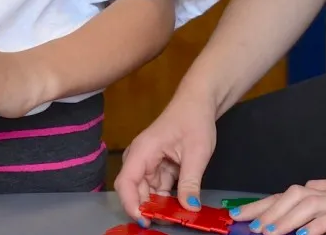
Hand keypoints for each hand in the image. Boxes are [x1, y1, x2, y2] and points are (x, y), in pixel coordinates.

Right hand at [114, 95, 217, 223]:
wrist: (199, 102)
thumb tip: (189, 208)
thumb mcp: (197, 153)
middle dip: (149, 209)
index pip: (126, 183)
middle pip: (135, 191)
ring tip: (177, 216)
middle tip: (169, 222)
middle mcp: (140, 158)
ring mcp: (149, 163)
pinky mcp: (158, 167)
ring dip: (160, 206)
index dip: (131, 205)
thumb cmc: (194, 120)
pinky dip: (167, 198)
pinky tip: (179, 206)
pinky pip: (158, 188)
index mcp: (143, 151)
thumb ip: (190, 182)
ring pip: (147, 192)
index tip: (145, 221)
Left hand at [231, 166, 325, 234]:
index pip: (288, 195)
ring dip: (283, 218)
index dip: (262, 204)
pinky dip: (316, 226)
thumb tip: (305, 196)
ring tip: (266, 232)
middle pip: (290, 196)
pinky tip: (304, 234)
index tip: (241, 214)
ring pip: (306, 204)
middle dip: (264, 210)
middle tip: (244, 224)